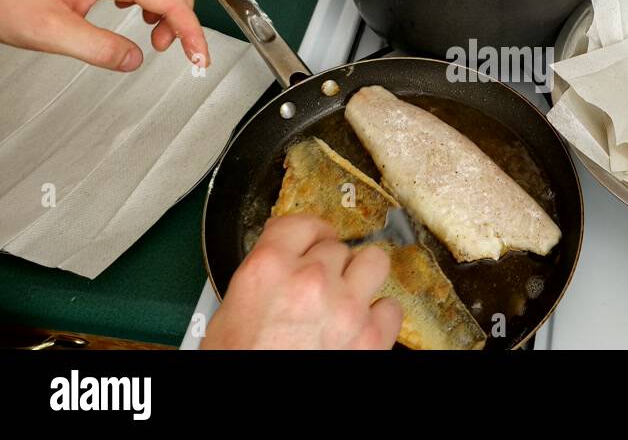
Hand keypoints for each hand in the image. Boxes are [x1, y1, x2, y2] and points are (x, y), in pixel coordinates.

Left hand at [0, 0, 208, 70]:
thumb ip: (100, 49)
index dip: (191, 33)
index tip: (199, 58)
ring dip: (170, 2)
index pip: (170, 0)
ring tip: (154, 33)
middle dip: (184, 16)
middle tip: (172, 48)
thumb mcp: (52, 32)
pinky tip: (134, 12)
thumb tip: (134, 59)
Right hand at [202, 214, 402, 349]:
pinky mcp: (372, 336)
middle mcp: (311, 279)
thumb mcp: (231, 309)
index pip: (302, 223)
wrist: (255, 408)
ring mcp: (347, 307)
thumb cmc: (240, 360)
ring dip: (362, 277)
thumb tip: (283, 261)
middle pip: (337, 246)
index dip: (310, 233)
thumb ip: (264, 273)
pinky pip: (391, 307)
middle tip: (321, 286)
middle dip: (331, 264)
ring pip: (373, 262)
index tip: (314, 241)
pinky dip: (379, 316)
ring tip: (349, 296)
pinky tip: (362, 326)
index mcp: (269, 268)